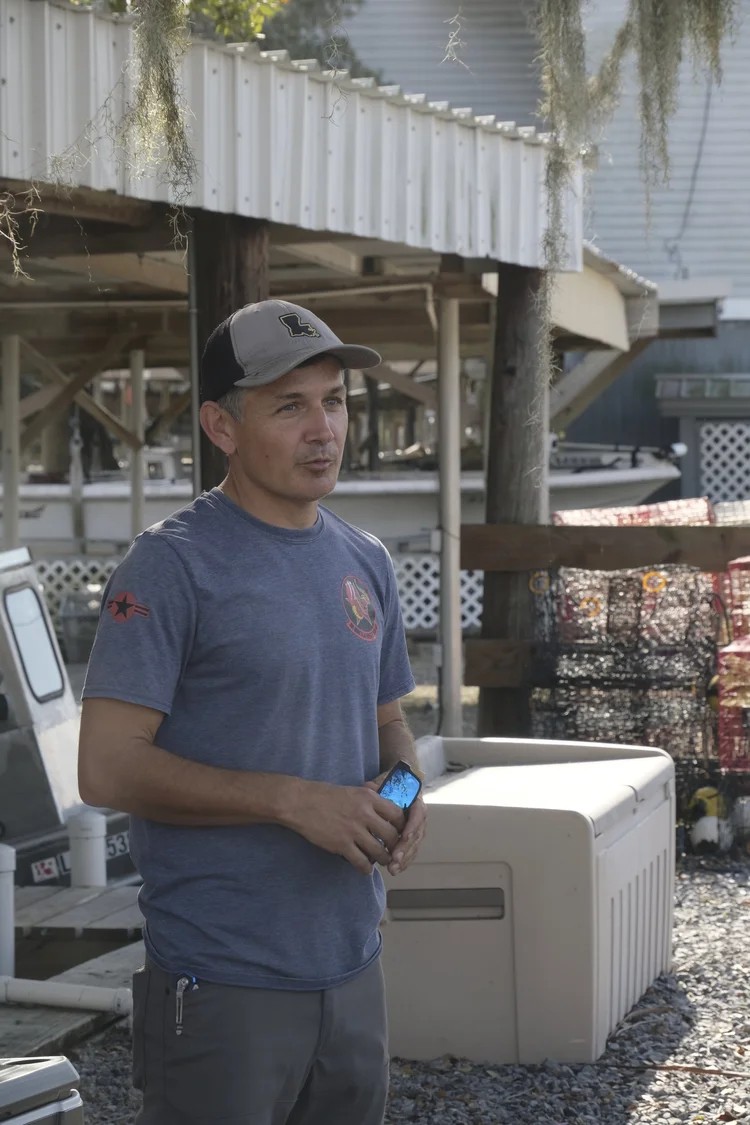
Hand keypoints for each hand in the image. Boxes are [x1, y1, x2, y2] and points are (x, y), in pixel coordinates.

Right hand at [284, 779, 405, 874]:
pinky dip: (366, 868)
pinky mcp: (341, 845)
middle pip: (392, 835)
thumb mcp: (353, 790)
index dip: (402, 826)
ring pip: (379, 852)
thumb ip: (370, 797)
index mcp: (369, 798)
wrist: (300, 802)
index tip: (400, 832)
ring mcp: (353, 830)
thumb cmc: (324, 795)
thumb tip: (385, 803)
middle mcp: (365, 814)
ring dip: (383, 859)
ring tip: (383, 861)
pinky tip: (365, 868)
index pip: (397, 814)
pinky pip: (361, 862)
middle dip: (396, 846)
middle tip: (394, 851)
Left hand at [365, 772, 426, 875]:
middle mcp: (419, 817)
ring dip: (404, 859)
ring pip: (414, 847)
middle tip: (394, 859)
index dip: (412, 827)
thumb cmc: (389, 785)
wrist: (396, 788)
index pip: (418, 814)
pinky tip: (394, 869)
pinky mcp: (410, 840)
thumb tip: (369, 787)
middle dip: (406, 849)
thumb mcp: (384, 783)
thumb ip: (378, 786)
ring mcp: (416, 830)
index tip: (404, 836)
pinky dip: (403, 862)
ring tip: (392, 868)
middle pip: (417, 835)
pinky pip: (409, 852)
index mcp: (416, 801)